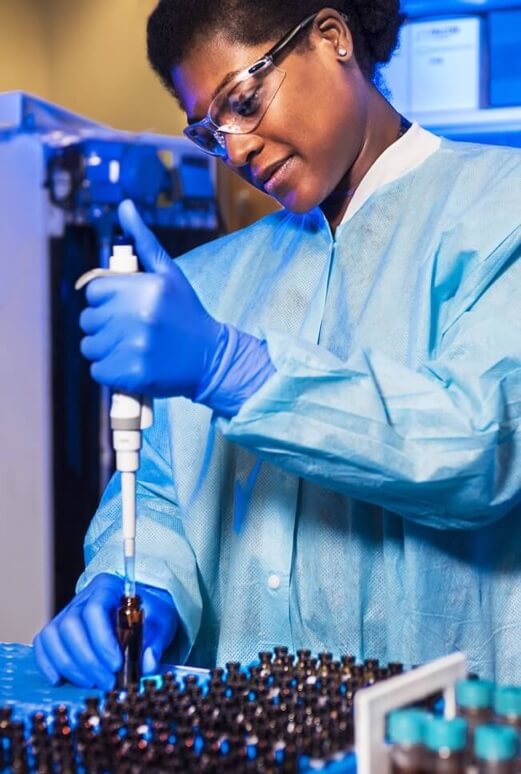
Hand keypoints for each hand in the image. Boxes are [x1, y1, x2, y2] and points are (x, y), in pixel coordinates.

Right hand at [33, 573, 177, 689]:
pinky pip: (43, 644)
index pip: (95, 610)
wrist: (143, 612)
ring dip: (70, 666)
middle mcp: (83, 598)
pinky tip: (61, 680)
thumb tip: (147, 663)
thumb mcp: (161, 622)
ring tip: (92, 684)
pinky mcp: (58, 630)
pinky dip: (48, 664)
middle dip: (87, 660)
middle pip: (70, 625)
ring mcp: (67, 613)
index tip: (116, 665)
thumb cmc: (150, 615)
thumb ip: (156, 642)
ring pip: (53, 636)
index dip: (102, 640)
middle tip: (108, 683)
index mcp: (108, 588)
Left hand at [79, 200, 224, 397]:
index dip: (105, 300)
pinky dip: (110, 371)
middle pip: (88, 319)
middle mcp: (139, 316)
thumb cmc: (186, 313)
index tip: (125, 308)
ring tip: (131, 347)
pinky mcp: (133, 374)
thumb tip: (125, 206)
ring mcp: (135, 347)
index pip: (94, 290)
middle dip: (104, 325)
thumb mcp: (169, 274)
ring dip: (104, 349)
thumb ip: (143, 242)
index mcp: (145, 289)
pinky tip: (131, 364)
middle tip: (131, 330)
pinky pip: (98, 371)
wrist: (211, 358)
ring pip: (90, 346)